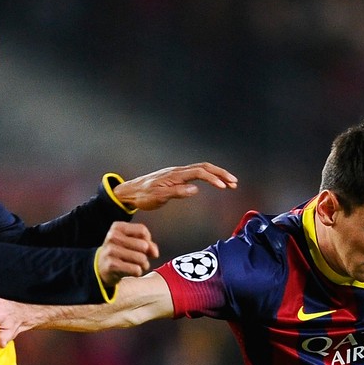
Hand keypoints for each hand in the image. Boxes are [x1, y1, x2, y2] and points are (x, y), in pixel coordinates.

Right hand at [96, 221, 158, 286]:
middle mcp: (112, 237)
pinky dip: (137, 272)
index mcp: (117, 227)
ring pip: (141, 258)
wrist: (101, 268)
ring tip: (136, 266)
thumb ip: (148, 244)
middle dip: (146, 255)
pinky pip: (136, 269)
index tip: (143, 247)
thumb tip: (155, 253)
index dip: (148, 241)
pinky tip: (130, 272)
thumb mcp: (132, 243)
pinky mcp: (112, 265)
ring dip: (143, 265)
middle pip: (143, 245)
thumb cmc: (121, 253)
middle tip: (139, 259)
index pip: (142, 230)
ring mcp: (111, 251)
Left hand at [112, 163, 237, 210]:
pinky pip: (196, 173)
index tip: (224, 187)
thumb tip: (196, 189)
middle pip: (204, 167)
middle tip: (234, 183)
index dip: (213, 178)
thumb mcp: (158, 197)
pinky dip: (209, 177)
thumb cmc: (142, 196)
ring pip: (202, 169)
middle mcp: (178, 171)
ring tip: (229, 184)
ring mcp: (177, 173)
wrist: (129, 192)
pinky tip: (214, 183)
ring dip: (217, 175)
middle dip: (221, 173)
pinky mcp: (176, 178)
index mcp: (175, 175)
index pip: (199, 172)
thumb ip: (177, 192)